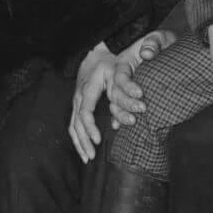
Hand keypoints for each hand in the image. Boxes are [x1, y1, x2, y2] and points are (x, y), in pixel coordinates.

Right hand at [69, 42, 116, 161]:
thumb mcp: (119, 68)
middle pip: (77, 123)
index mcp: (88, 89)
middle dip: (84, 141)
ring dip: (79, 143)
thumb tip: (140, 94)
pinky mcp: (77, 105)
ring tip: (88, 158)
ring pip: (73, 126)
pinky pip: (73, 125)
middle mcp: (79, 97)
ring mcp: (76, 102)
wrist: (94, 55)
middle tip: (93, 156)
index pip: (85, 112)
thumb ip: (128, 82)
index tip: (98, 140)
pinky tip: (84, 151)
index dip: (90, 127)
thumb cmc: (108, 63)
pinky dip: (77, 139)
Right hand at [109, 30, 177, 128]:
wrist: (165, 50)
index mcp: (124, 61)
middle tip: (143, 109)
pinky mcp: (125, 96)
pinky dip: (116, 119)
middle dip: (126, 104)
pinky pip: (116, 109)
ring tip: (133, 122)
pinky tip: (118, 128)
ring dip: (120, 115)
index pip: (121, 76)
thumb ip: (153, 42)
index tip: (141, 93)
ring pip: (113, 103)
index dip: (128, 86)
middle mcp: (119, 76)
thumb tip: (146, 53)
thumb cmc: (162, 43)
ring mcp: (121, 88)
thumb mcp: (160, 38)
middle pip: (115, 92)